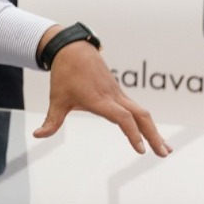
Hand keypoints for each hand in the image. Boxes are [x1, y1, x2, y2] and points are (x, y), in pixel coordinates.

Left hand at [32, 28, 171, 156]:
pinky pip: (137, 109)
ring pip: (142, 113)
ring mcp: (119, 94)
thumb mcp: (57, 99)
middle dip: (154, 135)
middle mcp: (114, 97)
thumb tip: (38, 135)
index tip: (141, 150)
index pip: (122, 118)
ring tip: (165, 149)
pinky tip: (150, 134)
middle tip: (165, 154)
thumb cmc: (65, 74)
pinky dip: (147, 122)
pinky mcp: (119, 92)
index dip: (132, 134)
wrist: (73, 49)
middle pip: (141, 116)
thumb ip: (51, 121)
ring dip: (154, 131)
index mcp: (100, 100)